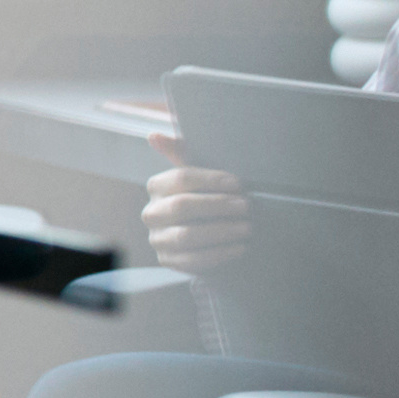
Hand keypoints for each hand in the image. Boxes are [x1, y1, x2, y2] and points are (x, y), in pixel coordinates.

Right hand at [139, 139, 250, 270]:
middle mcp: (151, 213)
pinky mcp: (167, 261)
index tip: (239, 185)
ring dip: (221, 231)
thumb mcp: (199, 175)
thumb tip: (154, 136)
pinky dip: (220, 254)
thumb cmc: (206, 198)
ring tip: (247, 228)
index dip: (212, 181)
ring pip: (186, 235)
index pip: (180, 179)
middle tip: (246, 207)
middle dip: (218, 206)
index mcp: (156, 187)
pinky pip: (192, 260)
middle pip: (182, 206)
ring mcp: (157, 238)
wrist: (207, 236)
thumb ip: (181, 153)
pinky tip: (240, 247)